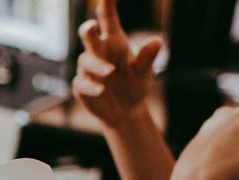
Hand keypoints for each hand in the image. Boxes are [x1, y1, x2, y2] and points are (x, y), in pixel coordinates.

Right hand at [72, 0, 163, 126]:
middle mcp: (99, 52)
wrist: (125, 111)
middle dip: (88, 29)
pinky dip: (90, 86)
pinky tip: (101, 90)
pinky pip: (81, 83)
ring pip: (86, 61)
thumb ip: (147, 58)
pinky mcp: (81, 86)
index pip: (107, 18)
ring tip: (111, 72)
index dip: (106, 4)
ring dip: (97, 66)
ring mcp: (88, 69)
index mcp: (114, 41)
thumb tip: (156, 41)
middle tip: (92, 26)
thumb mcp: (145, 72)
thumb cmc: (134, 84)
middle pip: (88, 35)